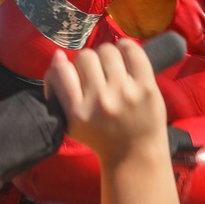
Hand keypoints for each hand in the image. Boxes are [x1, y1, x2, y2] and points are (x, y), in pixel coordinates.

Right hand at [44, 40, 167, 166]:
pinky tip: (124, 57)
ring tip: (110, 68)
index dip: (63, 67)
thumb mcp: (70, 123)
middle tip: (96, 75)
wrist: (135, 155)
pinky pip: (132, 50)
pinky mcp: (146, 87)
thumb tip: (57, 54)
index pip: (60, 70)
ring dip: (106, 56)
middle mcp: (100, 101)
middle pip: (85, 57)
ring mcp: (125, 93)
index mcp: (77, 113)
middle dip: (88, 63)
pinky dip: (126, 48)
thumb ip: (59, 91)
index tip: (72, 75)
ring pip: (107, 50)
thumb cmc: (99, 137)